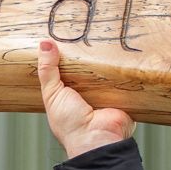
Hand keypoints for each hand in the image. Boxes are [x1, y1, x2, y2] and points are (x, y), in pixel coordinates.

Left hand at [37, 40, 135, 158]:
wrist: (96, 139)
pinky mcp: (125, 92)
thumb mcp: (52, 93)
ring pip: (108, 69)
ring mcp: (108, 93)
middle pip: (90, 67)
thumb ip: (48, 70)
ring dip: (108, 58)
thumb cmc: (70, 124)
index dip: (69, 54)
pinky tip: (124, 50)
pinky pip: (125, 75)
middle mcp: (90, 93)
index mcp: (71, 94)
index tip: (69, 34)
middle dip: (90, 52)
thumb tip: (45, 44)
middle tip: (89, 30)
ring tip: (107, 35)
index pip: (70, 68)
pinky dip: (124, 67)